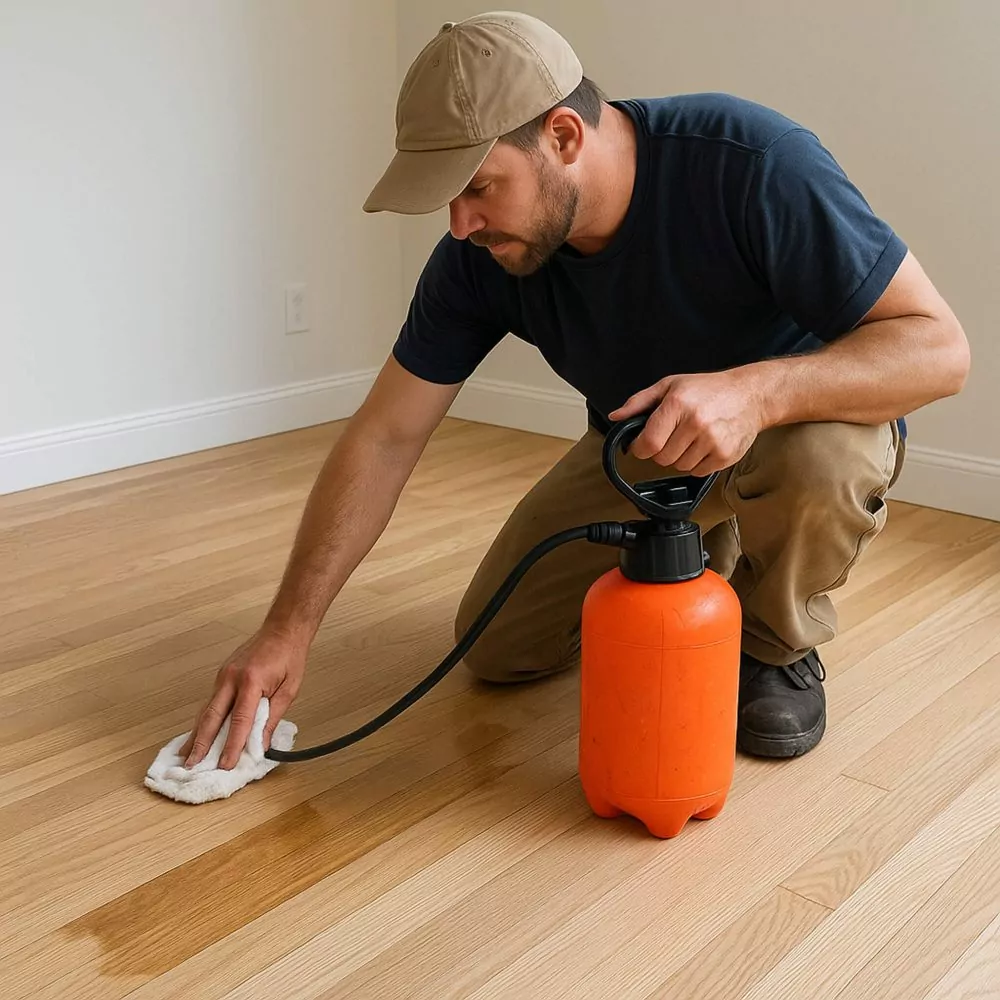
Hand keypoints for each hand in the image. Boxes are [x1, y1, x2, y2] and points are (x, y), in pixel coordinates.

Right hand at [180, 628, 306, 769]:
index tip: (225, 764)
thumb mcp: (289, 690)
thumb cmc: (289, 657)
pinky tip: (198, 735)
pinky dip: (203, 721)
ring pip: (206, 710)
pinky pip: (210, 702)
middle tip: (192, 765)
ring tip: (187, 756)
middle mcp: (231, 678)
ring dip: (196, 734)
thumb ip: (272, 718)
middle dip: (200, 744)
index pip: (240, 720)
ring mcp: (223, 676)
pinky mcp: (221, 676)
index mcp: (251, 681)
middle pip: (212, 717)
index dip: (231, 745)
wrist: (282, 630)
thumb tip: (261, 744)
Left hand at [609, 369, 764, 474]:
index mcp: (678, 405)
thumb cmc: (708, 389)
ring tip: (691, 438)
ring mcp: (712, 441)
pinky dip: (696, 463)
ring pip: (679, 467)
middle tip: (673, 435)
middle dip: (662, 450)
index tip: (643, 444)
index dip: (640, 448)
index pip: (648, 444)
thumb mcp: (670, 386)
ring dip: (679, 457)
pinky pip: (697, 472)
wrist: (750, 395)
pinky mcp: (725, 455)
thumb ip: (639, 402)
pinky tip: (704, 445)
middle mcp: (695, 423)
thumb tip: (617, 417)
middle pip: (662, 459)